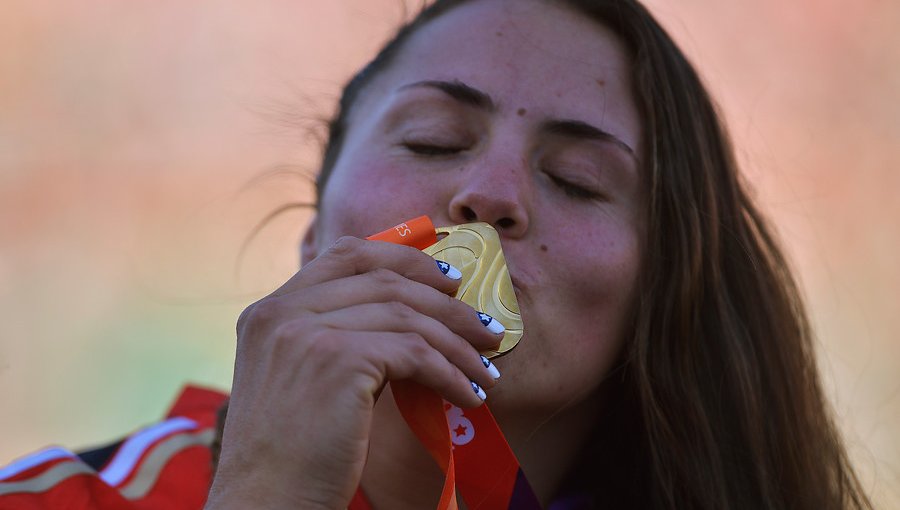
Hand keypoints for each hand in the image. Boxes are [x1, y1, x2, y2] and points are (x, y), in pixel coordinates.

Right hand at [205, 237, 502, 508]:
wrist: (266, 502)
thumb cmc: (292, 454)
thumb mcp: (301, 377)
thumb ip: (337, 338)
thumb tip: (413, 322)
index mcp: (270, 310)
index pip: (345, 254)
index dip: (404, 259)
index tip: (446, 279)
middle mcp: (282, 311)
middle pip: (385, 282)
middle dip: (447, 304)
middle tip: (484, 328)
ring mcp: (306, 332)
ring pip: (407, 316)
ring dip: (458, 344)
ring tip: (486, 370)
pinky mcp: (337, 360)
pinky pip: (415, 353)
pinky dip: (451, 373)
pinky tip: (468, 394)